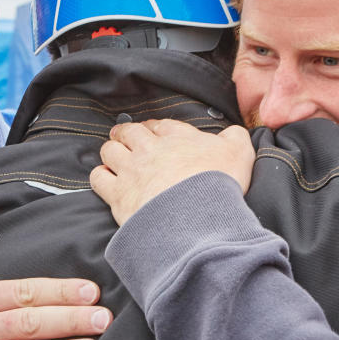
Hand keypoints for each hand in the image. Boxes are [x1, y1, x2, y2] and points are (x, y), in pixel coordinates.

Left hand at [90, 119, 254, 225]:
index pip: (160, 124)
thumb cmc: (218, 183)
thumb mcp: (239, 153)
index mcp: (177, 136)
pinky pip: (99, 178)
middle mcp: (150, 149)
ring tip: (114, 157)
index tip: (154, 133)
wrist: (197, 215)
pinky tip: (107, 180)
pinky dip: (101, 177)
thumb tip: (234, 133)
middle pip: (129, 132)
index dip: (155, 128)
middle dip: (126, 134)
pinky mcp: (118, 194)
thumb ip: (236, 137)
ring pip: (109, 151)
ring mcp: (131, 170)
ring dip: (111, 152)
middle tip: (126, 138)